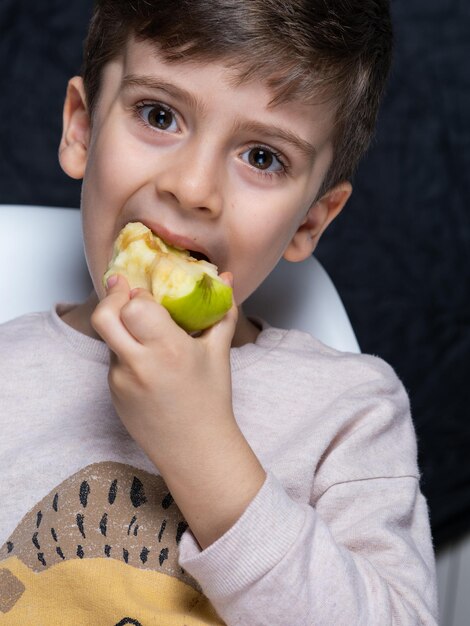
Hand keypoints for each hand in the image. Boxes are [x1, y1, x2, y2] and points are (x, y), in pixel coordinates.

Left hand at [91, 274, 265, 547]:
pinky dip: (126, 352)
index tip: (146, 290)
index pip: (136, 306)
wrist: (195, 449)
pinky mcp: (113, 394)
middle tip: (122, 290)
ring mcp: (121, 381)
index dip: (138, 294)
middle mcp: (140, 364)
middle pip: (105, 316)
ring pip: (109, 338)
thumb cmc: (211, 399)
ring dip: (121, 327)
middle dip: (110, 297)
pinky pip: (113, 361)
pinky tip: (147, 364)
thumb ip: (222, 310)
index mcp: (169, 349)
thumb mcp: (219, 352)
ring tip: (143, 332)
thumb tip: (224, 277)